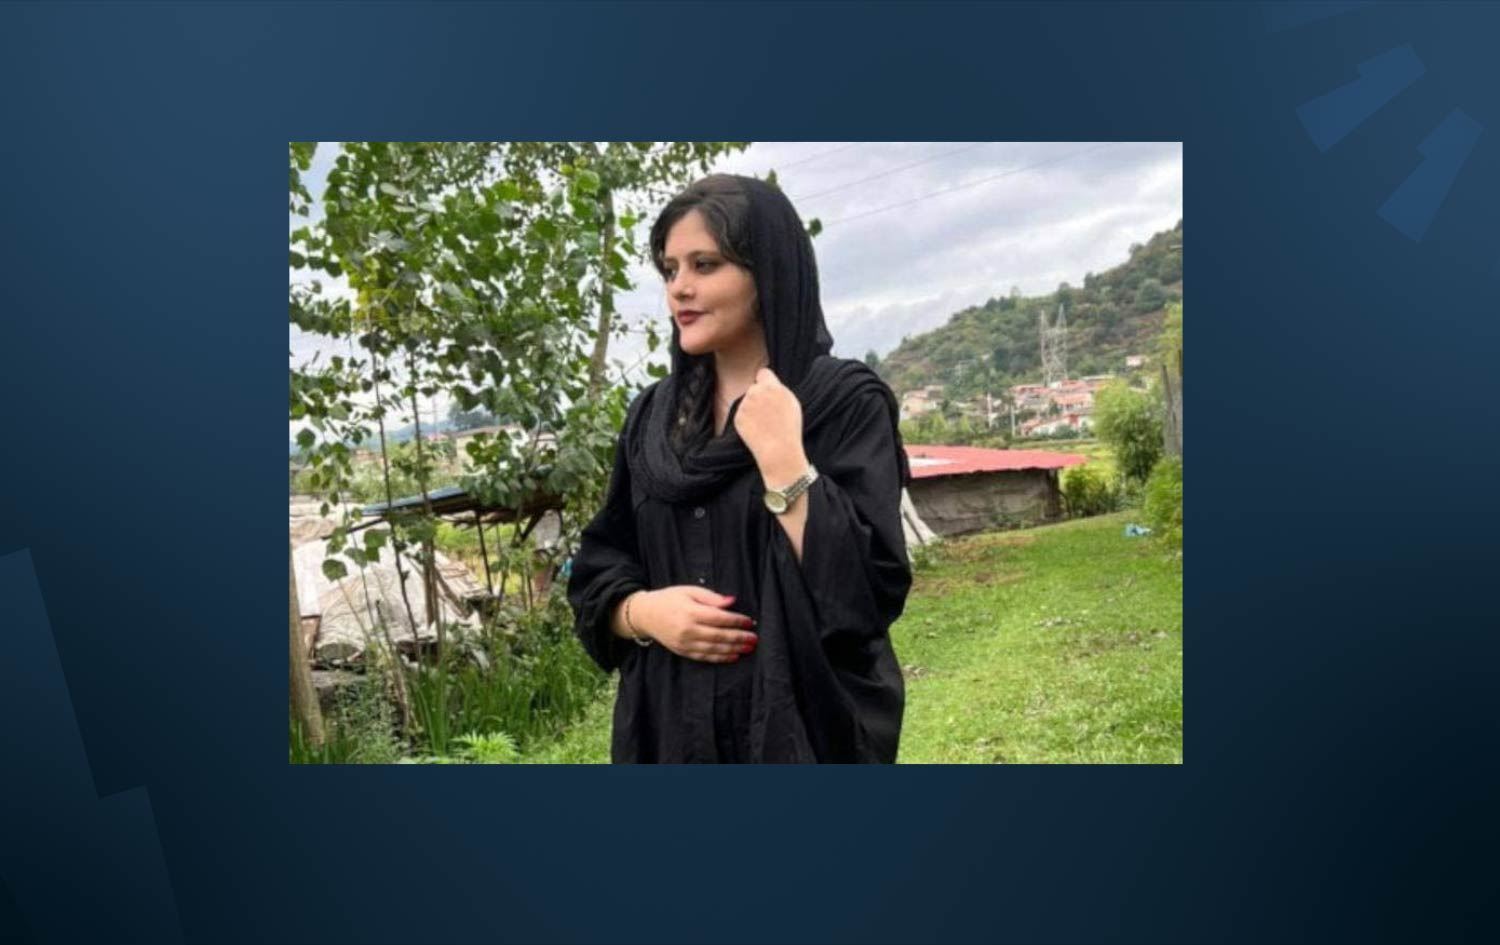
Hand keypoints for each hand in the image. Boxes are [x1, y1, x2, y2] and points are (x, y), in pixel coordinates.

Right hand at [629, 586, 757, 662]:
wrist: (645, 615)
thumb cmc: (669, 599)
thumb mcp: (689, 591)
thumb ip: (711, 597)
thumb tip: (732, 601)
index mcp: (690, 612)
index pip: (719, 618)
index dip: (736, 621)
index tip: (750, 621)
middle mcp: (688, 630)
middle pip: (719, 636)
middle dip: (739, 638)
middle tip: (754, 638)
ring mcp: (685, 643)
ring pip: (714, 649)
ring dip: (733, 649)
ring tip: (748, 648)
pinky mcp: (682, 651)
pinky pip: (705, 657)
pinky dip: (720, 658)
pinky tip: (733, 656)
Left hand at [733, 368, 807, 482]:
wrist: (779, 450)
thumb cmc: (789, 428)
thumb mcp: (791, 403)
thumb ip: (779, 390)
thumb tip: (770, 383)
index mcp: (771, 387)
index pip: (763, 373)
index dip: (765, 381)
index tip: (767, 389)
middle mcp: (756, 392)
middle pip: (754, 388)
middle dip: (758, 397)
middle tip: (768, 413)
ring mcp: (744, 405)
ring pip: (747, 402)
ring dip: (753, 409)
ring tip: (765, 424)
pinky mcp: (738, 417)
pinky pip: (742, 415)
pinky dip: (747, 421)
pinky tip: (757, 430)